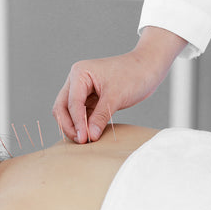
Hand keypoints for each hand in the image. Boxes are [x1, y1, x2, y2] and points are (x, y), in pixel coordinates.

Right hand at [53, 27, 186, 143]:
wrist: (148, 68)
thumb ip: (101, 116)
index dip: (77, 122)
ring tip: (86, 140)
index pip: (72, 102)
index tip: (84, 138)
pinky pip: (80, 114)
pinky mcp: (90, 98)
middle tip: (81, 141)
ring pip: (69, 112)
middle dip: (69, 125)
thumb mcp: (116, 97)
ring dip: (75, 126)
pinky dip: (83, 124)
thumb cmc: (134, 75)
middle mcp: (77, 80)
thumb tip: (90, 135)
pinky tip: (90, 134)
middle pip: (62, 107)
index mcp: (80, 73)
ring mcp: (82, 89)